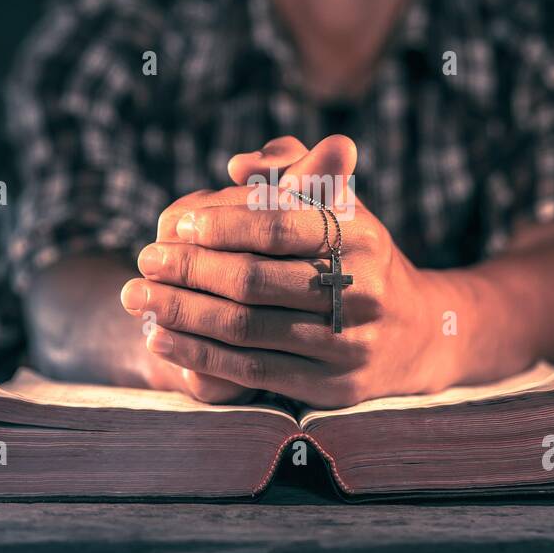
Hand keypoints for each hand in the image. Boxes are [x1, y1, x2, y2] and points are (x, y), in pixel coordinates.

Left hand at [120, 135, 457, 407]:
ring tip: (138, 297)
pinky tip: (161, 337)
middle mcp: (361, 292)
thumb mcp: (340, 202)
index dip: (224, 225)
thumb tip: (241, 165)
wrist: (416, 333)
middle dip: (189, 270)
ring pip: (246, 328)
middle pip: (255, 281)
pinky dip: (199, 353)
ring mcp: (346, 345)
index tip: (178, 223)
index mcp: (361, 236)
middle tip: (144, 260)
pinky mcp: (331, 387)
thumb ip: (295, 167)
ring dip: (182, 313)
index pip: (281, 226)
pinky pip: (252, 370)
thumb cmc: (356, 253)